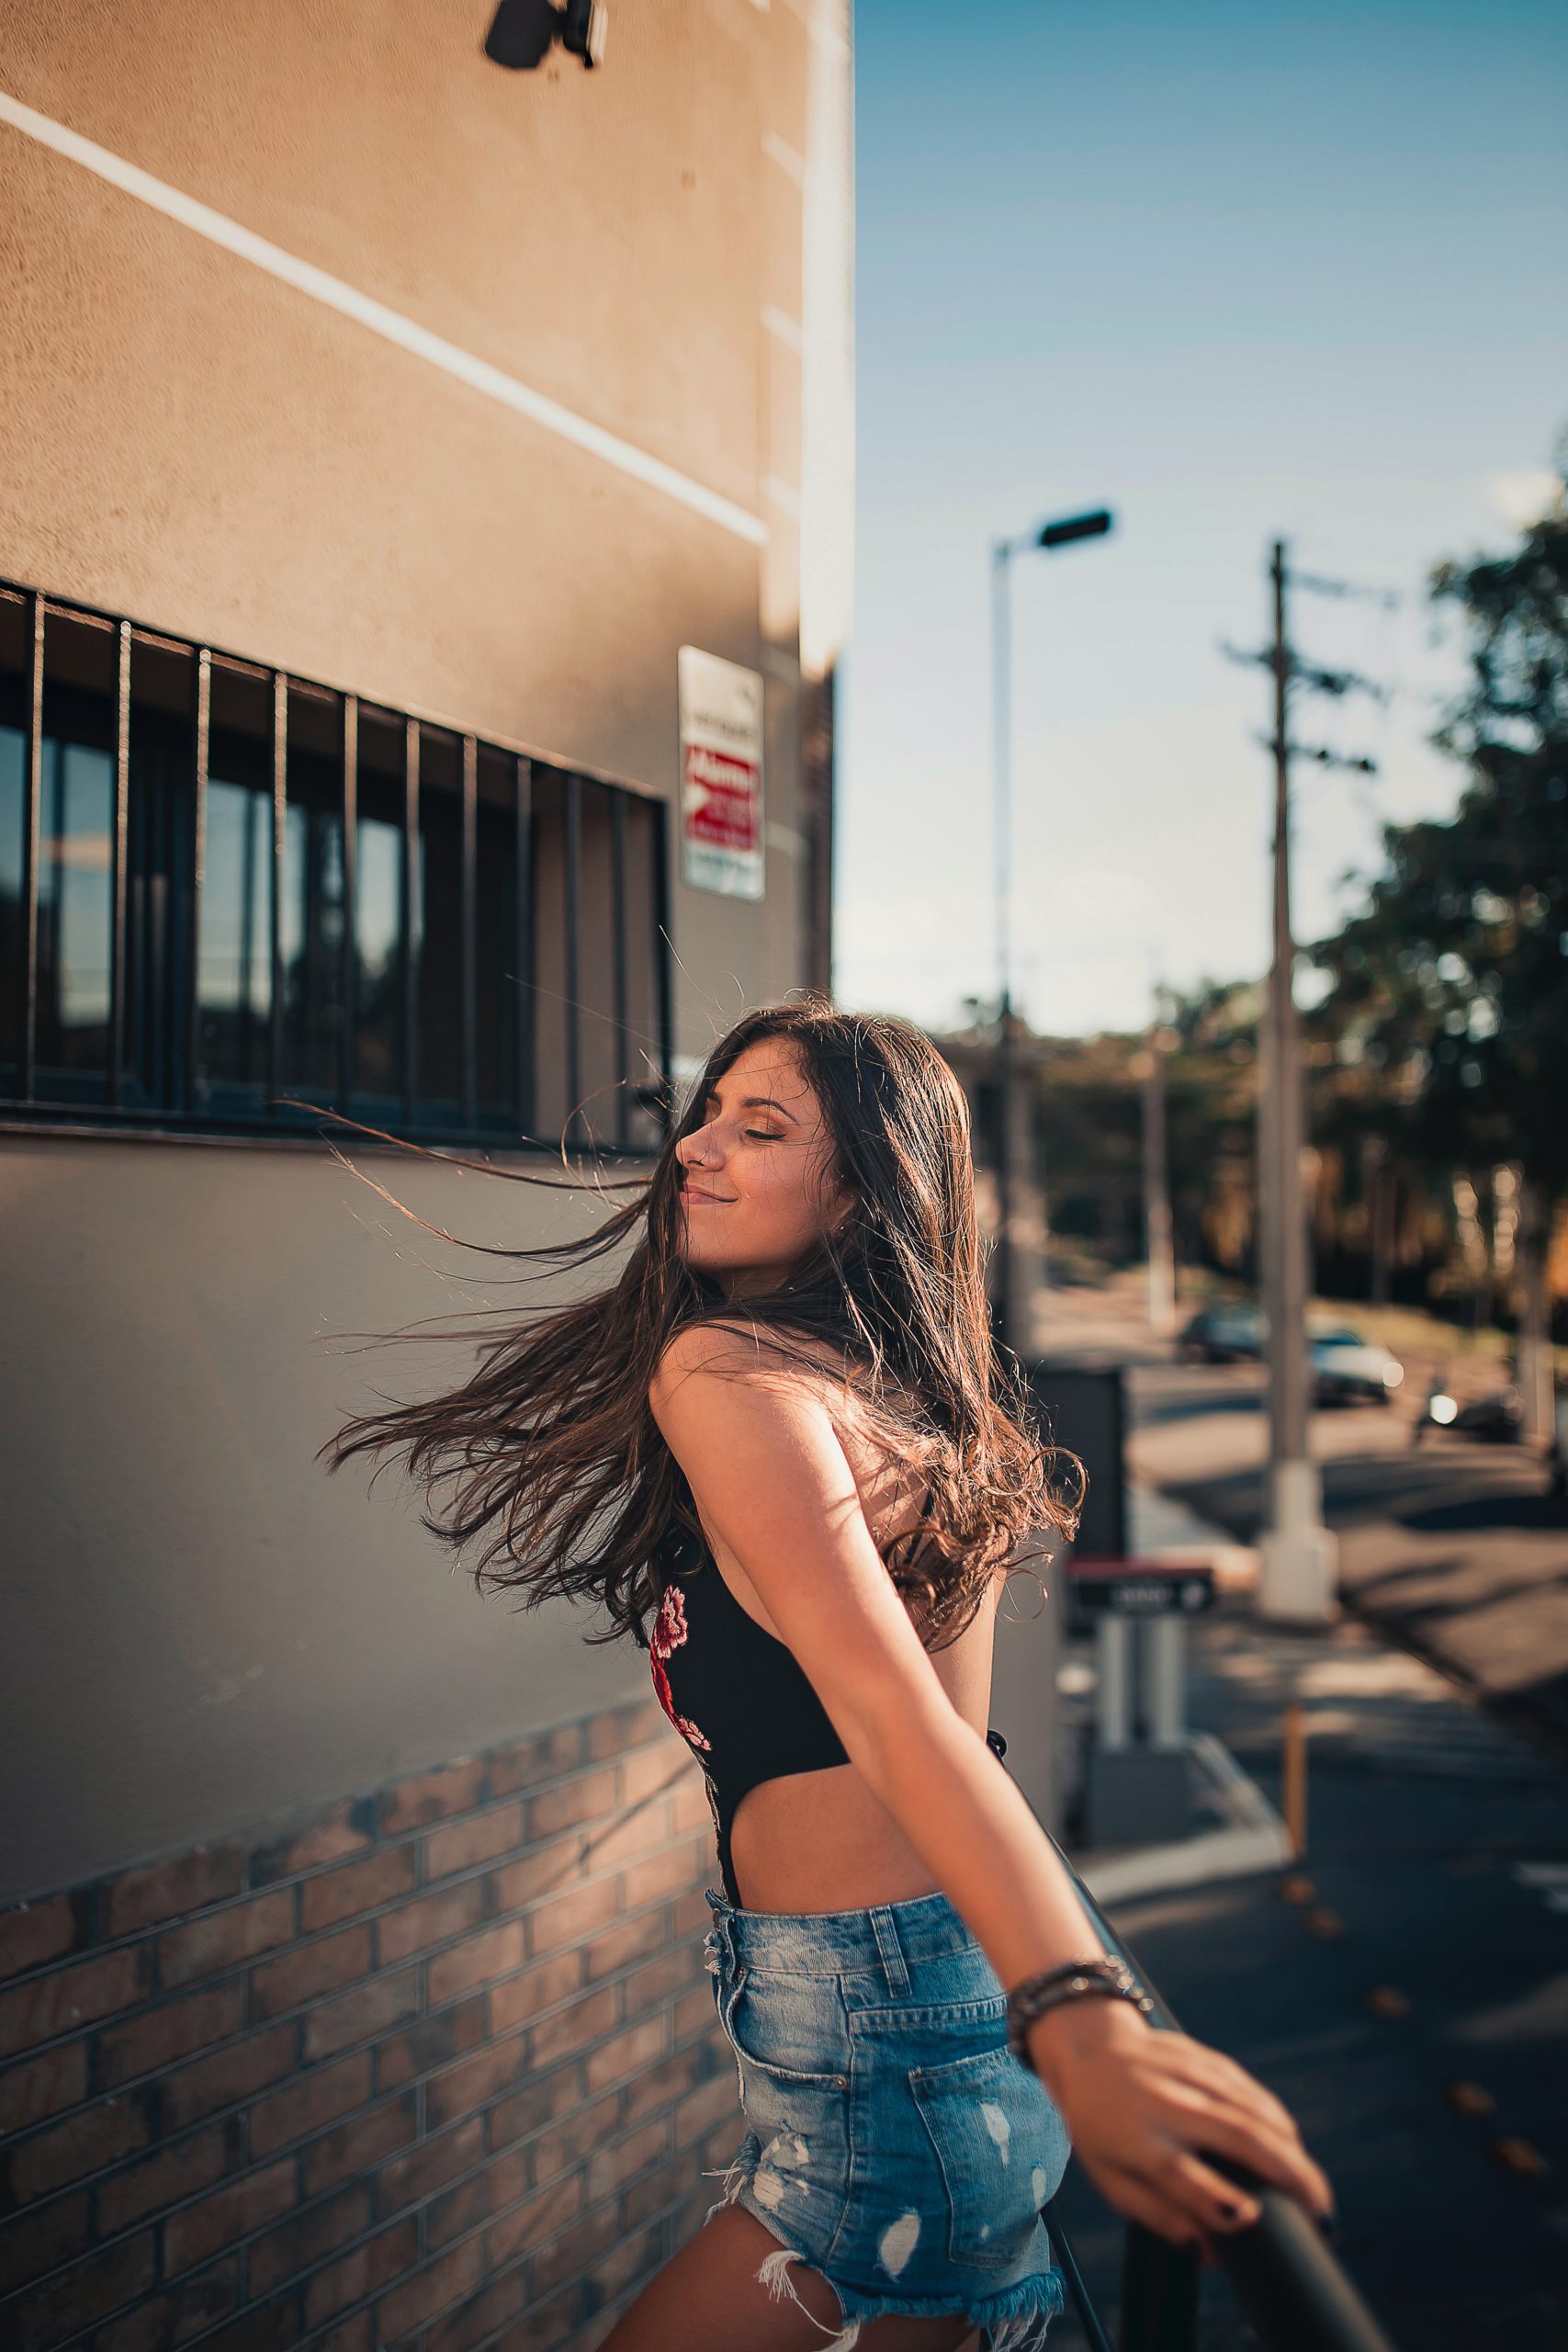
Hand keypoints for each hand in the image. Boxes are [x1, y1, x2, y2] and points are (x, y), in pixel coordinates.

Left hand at [1027, 1999, 1333, 2260]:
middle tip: (1319, 2212)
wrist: (1087, 2045)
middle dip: (1285, 2174)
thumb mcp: (1111, 2178)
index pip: (1179, 2173)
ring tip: (1315, 2190)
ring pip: (1252, 2111)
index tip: (1251, 2219)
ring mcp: (1187, 2075)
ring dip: (1292, 2150)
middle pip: (1235, 2136)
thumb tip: (1210, 2254)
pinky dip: (1278, 2121)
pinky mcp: (1205, 2057)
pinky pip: (1250, 2092)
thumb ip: (1157, 2215)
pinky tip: (1294, 2147)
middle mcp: (1164, 2104)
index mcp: (1136, 2139)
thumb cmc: (1100, 2127)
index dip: (1216, 2198)